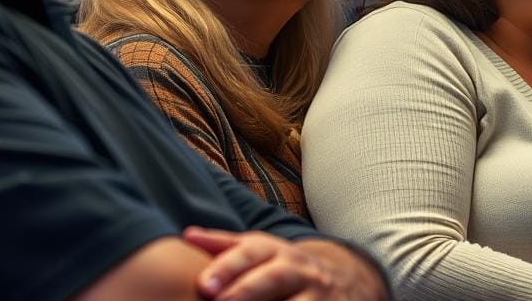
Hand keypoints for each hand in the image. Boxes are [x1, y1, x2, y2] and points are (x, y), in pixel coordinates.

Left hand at [184, 227, 386, 300]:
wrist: (345, 281)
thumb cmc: (284, 268)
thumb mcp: (260, 252)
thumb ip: (225, 247)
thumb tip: (187, 236)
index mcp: (277, 250)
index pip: (250, 253)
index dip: (226, 268)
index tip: (202, 286)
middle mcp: (300, 269)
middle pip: (274, 276)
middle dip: (246, 290)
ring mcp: (320, 294)